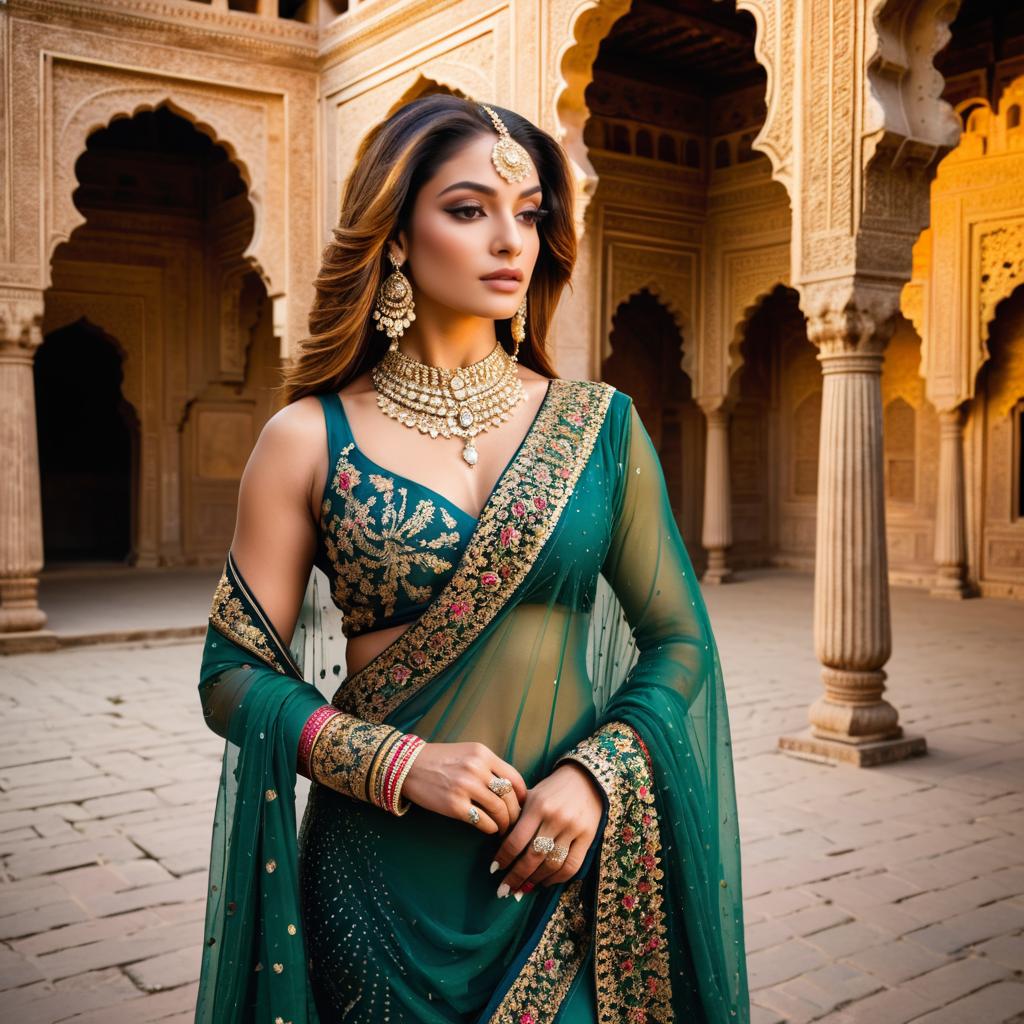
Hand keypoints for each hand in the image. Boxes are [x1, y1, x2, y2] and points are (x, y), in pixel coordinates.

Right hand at [401, 741, 527, 834]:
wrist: (408, 766)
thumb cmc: (440, 760)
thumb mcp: (468, 752)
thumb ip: (488, 766)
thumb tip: (510, 788)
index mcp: (482, 754)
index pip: (514, 778)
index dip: (522, 796)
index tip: (522, 805)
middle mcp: (476, 769)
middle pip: (509, 797)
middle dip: (515, 813)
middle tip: (515, 822)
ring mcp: (465, 787)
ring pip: (499, 810)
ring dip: (504, 824)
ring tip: (503, 828)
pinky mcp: (454, 806)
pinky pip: (482, 821)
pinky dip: (490, 828)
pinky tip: (488, 828)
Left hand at [490, 761, 602, 897]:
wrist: (586, 778)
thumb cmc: (552, 788)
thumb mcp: (532, 795)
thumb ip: (517, 816)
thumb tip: (500, 844)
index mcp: (537, 806)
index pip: (516, 840)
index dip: (503, 858)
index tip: (494, 869)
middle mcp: (555, 818)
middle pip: (532, 857)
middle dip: (516, 877)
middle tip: (504, 890)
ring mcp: (573, 829)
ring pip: (551, 864)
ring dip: (535, 880)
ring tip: (523, 888)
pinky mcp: (588, 838)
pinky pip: (571, 866)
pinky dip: (556, 879)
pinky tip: (545, 882)